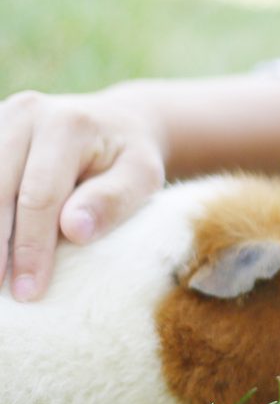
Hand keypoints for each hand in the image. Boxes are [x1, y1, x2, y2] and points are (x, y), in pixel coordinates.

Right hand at [0, 88, 165, 299]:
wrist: (115, 122)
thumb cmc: (129, 158)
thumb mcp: (142, 176)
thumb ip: (112, 200)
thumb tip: (73, 230)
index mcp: (67, 124)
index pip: (40, 196)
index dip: (31, 247)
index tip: (29, 290)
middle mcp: (26, 113)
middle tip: (0, 289)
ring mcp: (0, 118)